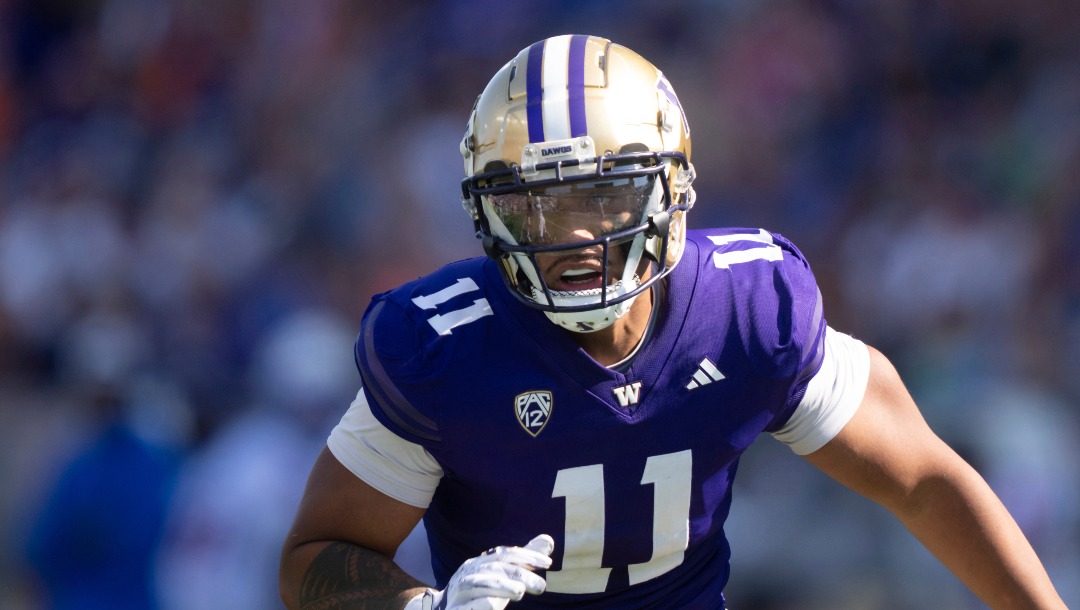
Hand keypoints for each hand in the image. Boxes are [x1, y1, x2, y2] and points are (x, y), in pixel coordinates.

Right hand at [407, 534, 554, 609]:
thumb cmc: (478, 592)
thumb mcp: (501, 576)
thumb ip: (522, 561)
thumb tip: (548, 541)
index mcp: (479, 564)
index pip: (503, 555)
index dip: (525, 556)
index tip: (547, 563)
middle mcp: (468, 573)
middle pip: (494, 568)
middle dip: (519, 574)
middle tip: (541, 587)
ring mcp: (458, 592)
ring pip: (478, 584)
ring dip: (501, 586)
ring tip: (520, 592)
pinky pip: (465, 607)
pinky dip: (480, 604)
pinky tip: (495, 606)